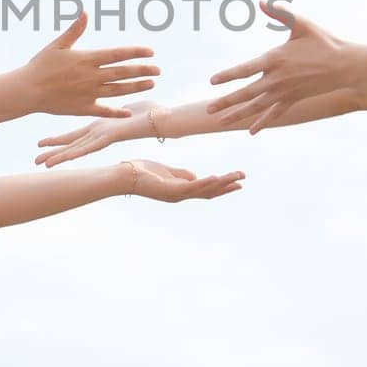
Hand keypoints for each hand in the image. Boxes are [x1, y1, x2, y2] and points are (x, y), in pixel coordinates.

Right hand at [22, 12, 157, 117]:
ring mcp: (88, 93)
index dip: (135, 52)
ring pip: (118, 90)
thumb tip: (86, 12)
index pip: (117, 54)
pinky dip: (117, 112)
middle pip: (122, 73)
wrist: (27, 90)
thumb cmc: (40, 65)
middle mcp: (91, 76)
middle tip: (158, 69)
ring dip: (136, 87)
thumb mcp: (58, 45)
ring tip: (151, 84)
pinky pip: (104, 110)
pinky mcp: (83, 108)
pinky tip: (128, 112)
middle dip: (142, 70)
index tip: (150, 51)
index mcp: (87, 59)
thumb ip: (75, 30)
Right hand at [34, 100, 157, 166]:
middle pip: (74, 145)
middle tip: (36, 161)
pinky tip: (62, 158)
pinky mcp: (110, 136)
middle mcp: (101, 135)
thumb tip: (118, 106)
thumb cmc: (153, 113)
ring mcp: (105, 137)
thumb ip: (119, 109)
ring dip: (60, 156)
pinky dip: (75, 152)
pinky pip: (90, 145)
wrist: (167, 120)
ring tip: (42, 163)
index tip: (44, 144)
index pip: (78, 137)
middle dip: (54, 153)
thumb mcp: (129, 108)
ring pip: (78, 149)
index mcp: (103, 129)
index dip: (62, 141)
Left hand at [121, 159, 244, 201]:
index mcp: (180, 190)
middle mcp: (180, 195)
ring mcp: (176, 194)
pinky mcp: (170, 189)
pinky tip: (216, 177)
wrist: (122, 176)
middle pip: (210, 192)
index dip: (222, 186)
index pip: (206, 189)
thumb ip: (180, 174)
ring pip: (204, 190)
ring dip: (222, 183)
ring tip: (237, 177)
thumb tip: (196, 176)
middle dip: (227, 186)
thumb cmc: (140, 172)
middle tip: (244, 179)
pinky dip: (205, 182)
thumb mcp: (165, 171)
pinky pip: (191, 187)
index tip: (237, 181)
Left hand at [206, 1, 344, 132]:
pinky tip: (251, 131)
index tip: (212, 81)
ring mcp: (285, 92)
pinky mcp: (293, 99)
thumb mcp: (302, 24)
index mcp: (275, 59)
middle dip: (226, 102)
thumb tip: (261, 1)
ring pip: (257, 107)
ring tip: (220, 122)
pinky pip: (275, 114)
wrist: (345, 66)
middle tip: (208, 109)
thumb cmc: (323, 41)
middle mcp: (277, 79)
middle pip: (246, 93)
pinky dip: (262, 122)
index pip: (245, 69)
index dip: (228, 75)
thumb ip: (281, 14)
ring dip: (238, 115)